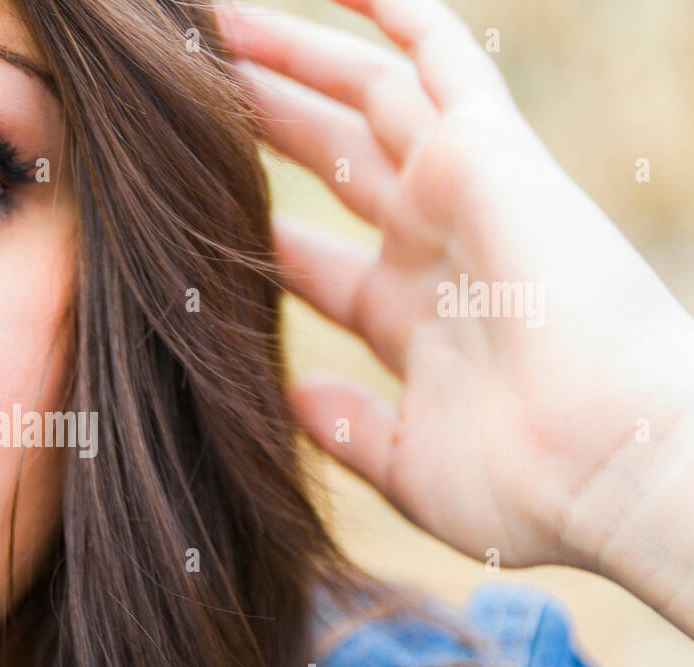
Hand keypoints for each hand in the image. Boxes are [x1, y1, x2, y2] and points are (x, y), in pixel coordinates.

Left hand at [218, 0, 693, 632]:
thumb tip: (295, 396)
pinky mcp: (488, 153)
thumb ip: (347, 427)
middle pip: (330, 160)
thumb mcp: (407, 465)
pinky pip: (439, 53)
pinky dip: (394, 9)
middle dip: (260, 118)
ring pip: (366, 94)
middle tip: (186, 82)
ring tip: (214, 18)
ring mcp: (462, 194)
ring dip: (295, 53)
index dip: (252, 227)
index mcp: (412, 320)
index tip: (185, 203)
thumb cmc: (526, 491)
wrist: (609, 472)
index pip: (312, 259)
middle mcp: (434, 247)